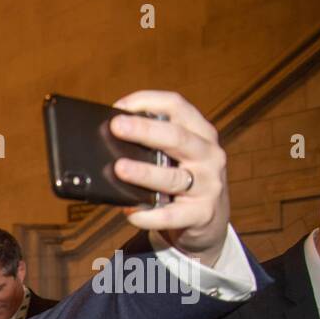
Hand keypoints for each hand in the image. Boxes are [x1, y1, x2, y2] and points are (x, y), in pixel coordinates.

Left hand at [109, 91, 229, 266]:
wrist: (210, 217)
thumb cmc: (183, 178)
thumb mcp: (176, 154)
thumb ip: (152, 143)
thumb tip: (108, 138)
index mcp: (200, 132)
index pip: (177, 106)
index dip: (148, 101)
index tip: (119, 107)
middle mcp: (208, 155)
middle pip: (177, 138)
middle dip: (145, 130)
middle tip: (116, 126)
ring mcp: (207, 185)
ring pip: (173, 178)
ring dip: (144, 173)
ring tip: (119, 168)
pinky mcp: (202, 213)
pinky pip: (171, 215)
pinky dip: (148, 215)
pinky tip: (130, 211)